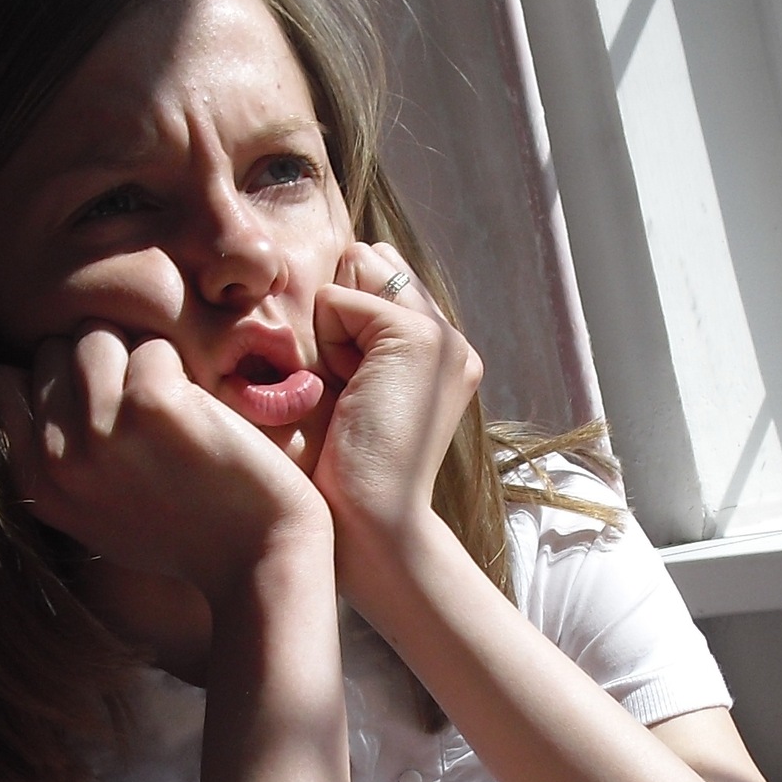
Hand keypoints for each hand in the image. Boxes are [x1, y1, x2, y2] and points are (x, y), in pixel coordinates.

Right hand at [0, 324, 329, 604]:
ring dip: (139, 357)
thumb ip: (52, 457)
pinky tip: (203, 416)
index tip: (102, 405)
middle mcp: (59, 459)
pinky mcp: (154, 404)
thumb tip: (7, 377)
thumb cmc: (189, 534)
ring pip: (96, 336)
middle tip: (147, 409)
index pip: (2, 381)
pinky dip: (183, 369)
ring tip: (173, 408)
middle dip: (100, 362)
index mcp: (38, 484)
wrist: (261, 557)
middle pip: (53, 350)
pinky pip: (154, 346)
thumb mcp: (95, 513)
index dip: (57, 378)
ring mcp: (102, 429)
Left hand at [307, 244, 481, 572]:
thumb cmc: (350, 470)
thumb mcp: (357, 388)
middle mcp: (452, 339)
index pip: (383, 276)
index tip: (353, 387)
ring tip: (353, 392)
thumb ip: (363, 334)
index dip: (347, 318)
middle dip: (342, 314)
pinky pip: (340, 300)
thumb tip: (350, 263)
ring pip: (358, 274)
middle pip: (371, 263)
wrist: (375, 518)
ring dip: (336, 330)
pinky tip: (351, 394)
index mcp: (444, 354)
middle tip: (353, 389)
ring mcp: (443, 335)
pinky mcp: (418, 337)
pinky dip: (329, 345)